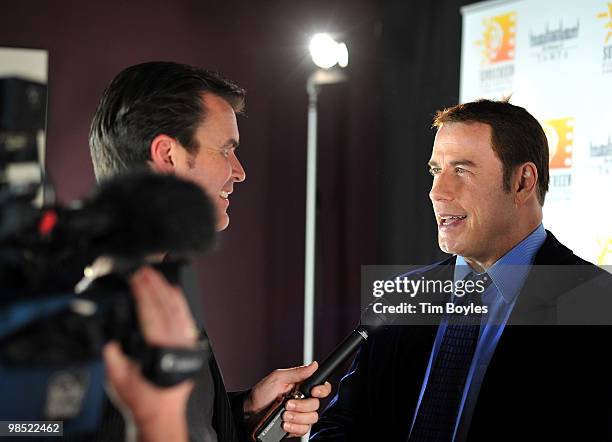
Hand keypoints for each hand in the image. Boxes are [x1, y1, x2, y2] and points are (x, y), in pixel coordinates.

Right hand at [103, 266, 197, 441]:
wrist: (160, 414)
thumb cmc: (142, 399)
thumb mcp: (118, 381)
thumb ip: (113, 359)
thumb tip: (111, 341)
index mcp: (160, 352)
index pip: (152, 314)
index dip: (143, 294)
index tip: (136, 278)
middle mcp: (177, 345)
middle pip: (167, 307)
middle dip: (155, 286)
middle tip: (145, 270)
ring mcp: (186, 344)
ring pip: (179, 311)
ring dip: (167, 290)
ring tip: (156, 276)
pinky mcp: (189, 344)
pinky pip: (186, 318)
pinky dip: (180, 303)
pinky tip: (174, 292)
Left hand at [244, 362, 331, 436]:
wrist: (249, 414)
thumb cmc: (261, 393)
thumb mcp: (277, 378)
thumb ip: (296, 372)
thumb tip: (313, 365)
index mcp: (301, 386)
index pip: (321, 387)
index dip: (322, 390)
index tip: (314, 391)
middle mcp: (303, 400)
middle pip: (316, 404)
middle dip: (302, 406)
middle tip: (288, 404)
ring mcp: (300, 415)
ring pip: (312, 418)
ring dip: (297, 417)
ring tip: (284, 415)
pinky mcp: (296, 427)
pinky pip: (304, 430)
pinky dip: (294, 428)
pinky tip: (284, 424)